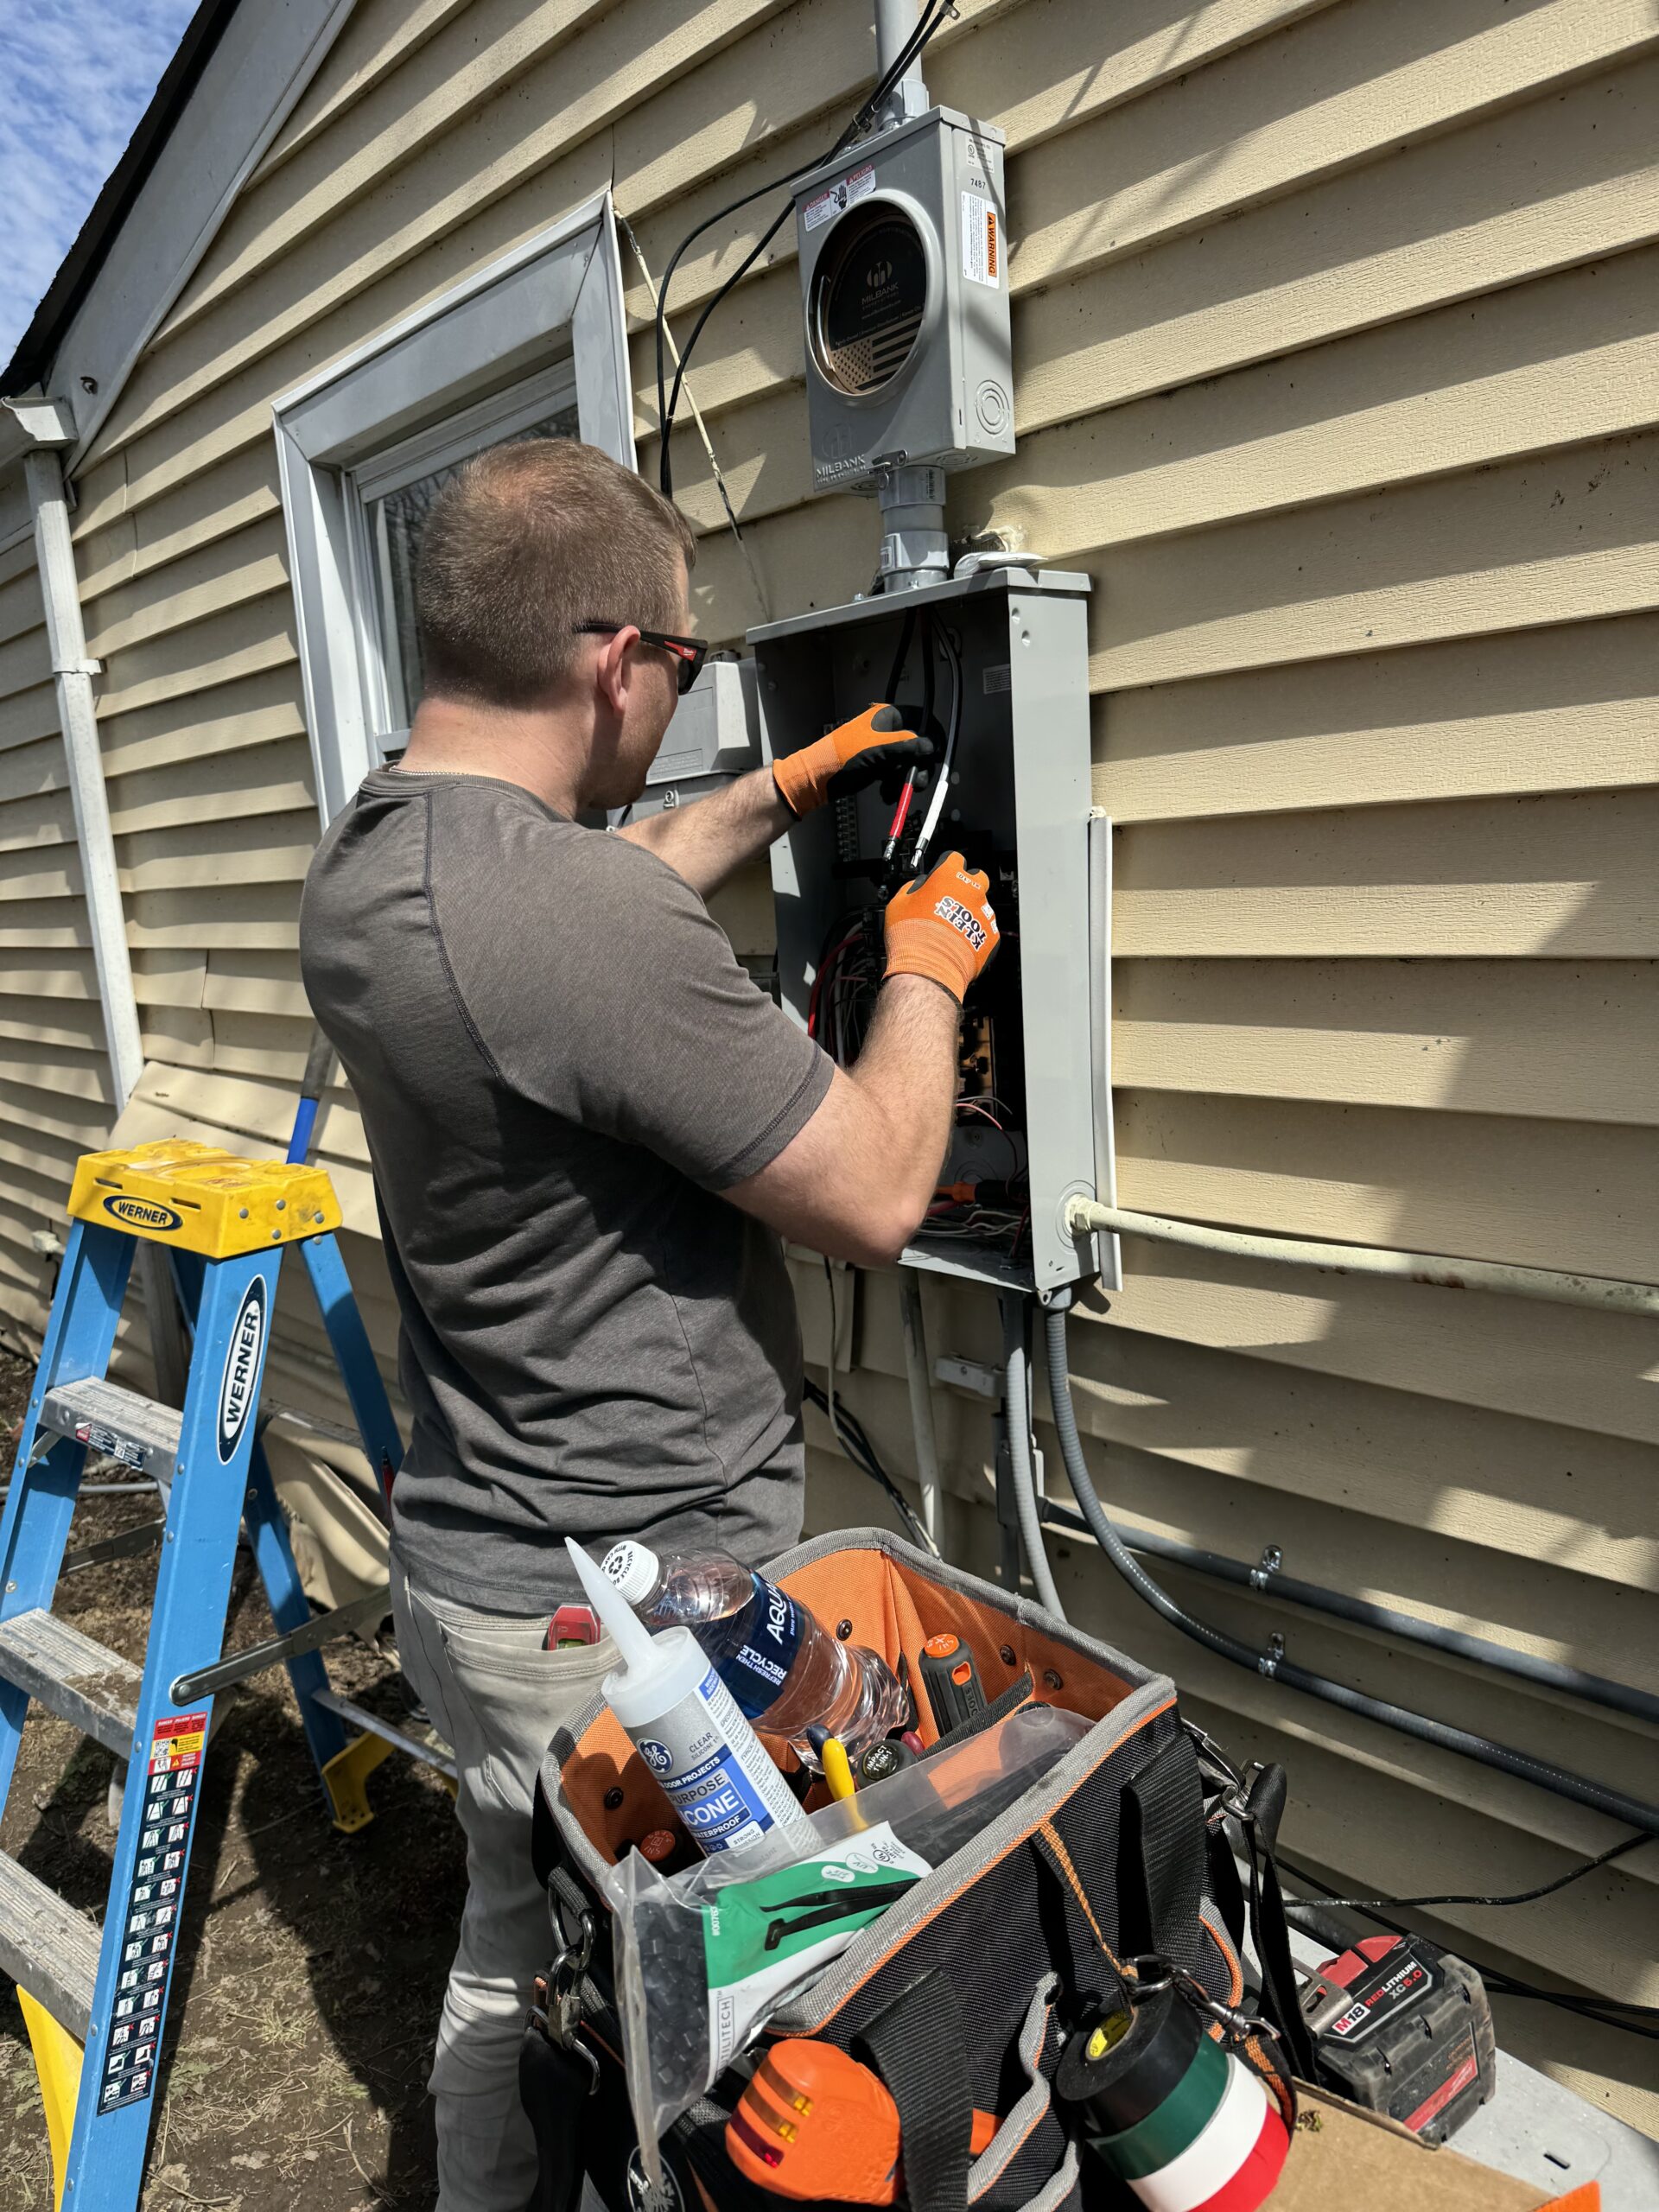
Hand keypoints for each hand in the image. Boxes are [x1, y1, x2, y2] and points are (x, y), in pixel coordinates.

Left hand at [772, 705, 933, 817]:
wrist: (818, 778)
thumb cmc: (843, 757)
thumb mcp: (880, 750)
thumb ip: (908, 746)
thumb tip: (931, 747)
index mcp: (888, 717)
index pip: (921, 719)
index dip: (932, 736)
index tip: (938, 755)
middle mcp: (888, 730)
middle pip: (917, 746)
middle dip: (918, 767)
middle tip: (918, 783)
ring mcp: (882, 748)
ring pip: (907, 763)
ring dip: (906, 779)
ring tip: (896, 792)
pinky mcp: (878, 765)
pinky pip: (895, 773)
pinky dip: (895, 784)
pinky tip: (887, 793)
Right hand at [883, 852, 999, 1003]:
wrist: (928, 969)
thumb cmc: (913, 937)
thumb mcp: (898, 903)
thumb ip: (913, 888)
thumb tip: (918, 888)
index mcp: (948, 876)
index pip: (953, 859)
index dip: (945, 867)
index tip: (940, 876)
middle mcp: (972, 890)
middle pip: (976, 877)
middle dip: (966, 885)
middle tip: (950, 899)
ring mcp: (984, 913)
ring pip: (982, 905)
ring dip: (970, 911)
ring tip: (952, 927)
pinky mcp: (991, 935)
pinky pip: (985, 928)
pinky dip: (975, 933)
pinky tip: (959, 942)